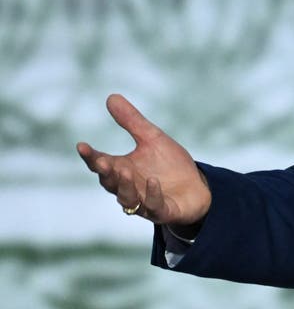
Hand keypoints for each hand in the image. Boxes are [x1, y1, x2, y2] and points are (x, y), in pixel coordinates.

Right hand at [77, 94, 211, 228]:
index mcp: (122, 169)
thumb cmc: (170, 165)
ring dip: (126, 186)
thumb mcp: (152, 138)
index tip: (81, 145)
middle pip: (110, 182)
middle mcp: (129, 187)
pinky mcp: (164, 211)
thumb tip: (111, 97)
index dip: (90, 156)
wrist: (196, 187)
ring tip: (126, 171)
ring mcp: (145, 202)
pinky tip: (154, 182)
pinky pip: (154, 207)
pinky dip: (152, 195)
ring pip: (128, 198)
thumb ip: (132, 122)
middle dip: (105, 172)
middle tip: (102, 161)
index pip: (100, 164)